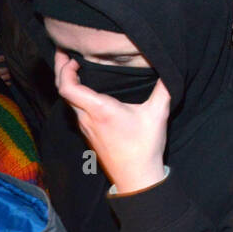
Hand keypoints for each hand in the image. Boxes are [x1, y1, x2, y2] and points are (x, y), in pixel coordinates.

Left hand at [55, 52, 169, 193]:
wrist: (136, 177)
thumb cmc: (144, 146)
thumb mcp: (157, 114)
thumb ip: (163, 89)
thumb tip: (170, 68)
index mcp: (99, 110)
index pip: (67, 87)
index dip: (64, 70)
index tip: (72, 57)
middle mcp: (87, 118)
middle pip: (63, 92)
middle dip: (62, 71)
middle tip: (65, 55)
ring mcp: (86, 128)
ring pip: (69, 102)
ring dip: (69, 85)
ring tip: (76, 70)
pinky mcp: (89, 135)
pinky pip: (76, 111)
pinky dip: (76, 97)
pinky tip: (88, 93)